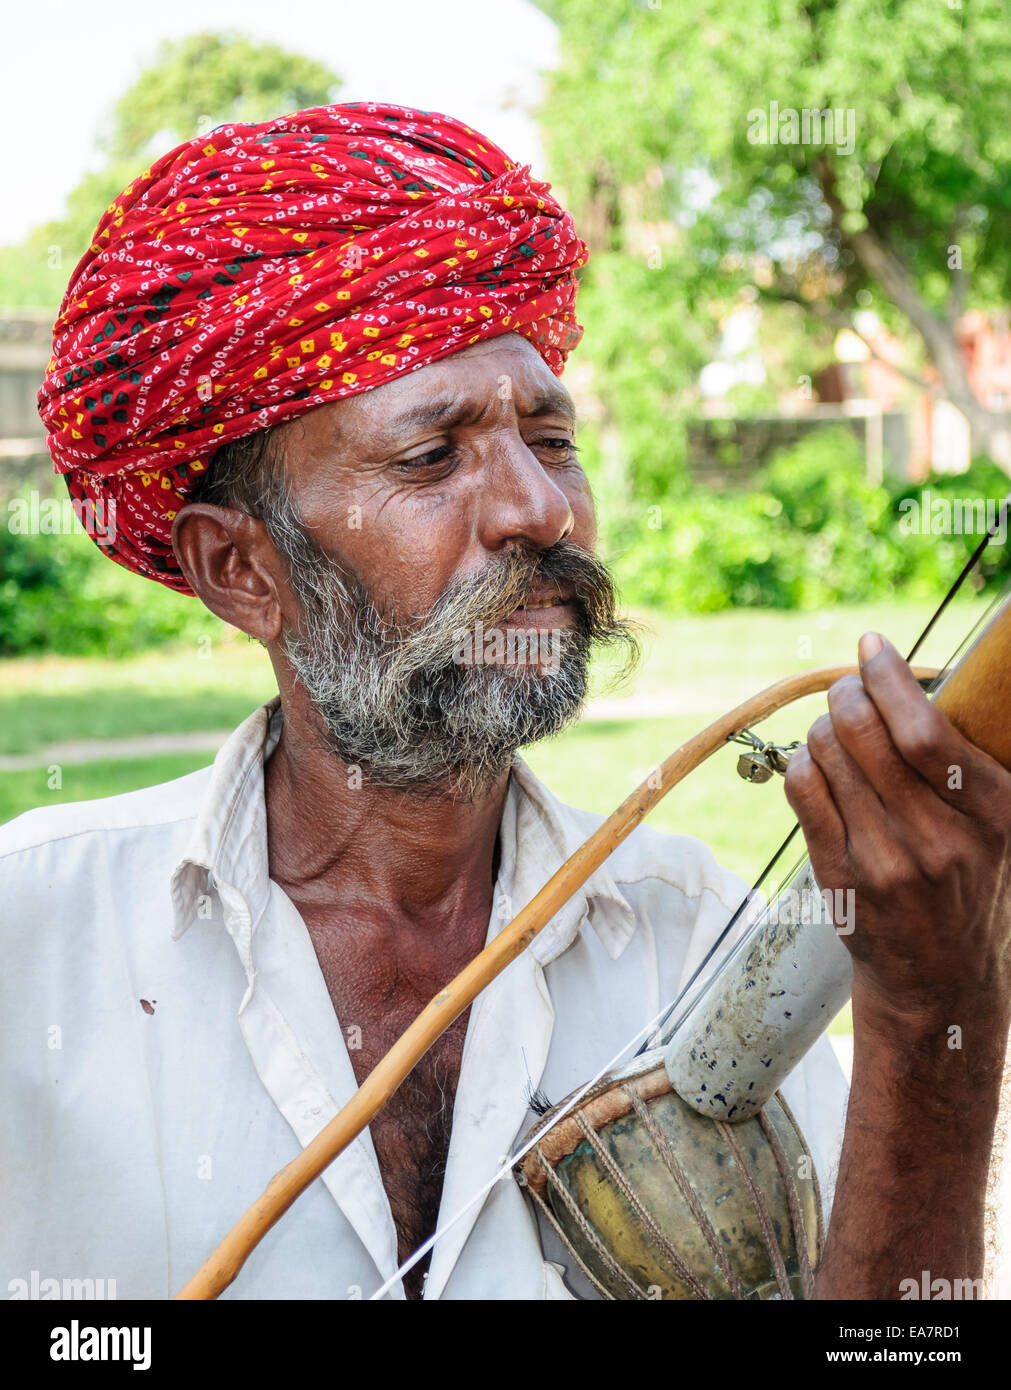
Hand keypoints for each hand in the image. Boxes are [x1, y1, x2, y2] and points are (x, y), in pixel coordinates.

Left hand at [783, 631, 1010, 1038]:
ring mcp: (886, 863)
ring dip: (822, 728)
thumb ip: (958, 760)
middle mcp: (941, 840)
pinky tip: (816, 764)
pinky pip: (803, 792)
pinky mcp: (842, 879)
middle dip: (846, 695)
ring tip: (835, 732)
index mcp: (994, 813)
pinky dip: (802, 763)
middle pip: (864, 733)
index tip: (872, 645)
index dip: (889, 677)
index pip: (925, 731)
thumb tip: (901, 677)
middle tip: (847, 690)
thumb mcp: (991, 824)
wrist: (939, 979)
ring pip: (827, 756)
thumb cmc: (965, 882)